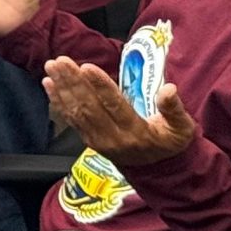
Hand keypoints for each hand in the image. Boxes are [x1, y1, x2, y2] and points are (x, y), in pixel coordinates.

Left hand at [45, 59, 196, 168]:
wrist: (156, 169)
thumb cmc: (168, 142)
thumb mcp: (182, 129)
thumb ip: (175, 109)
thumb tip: (169, 89)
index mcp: (137, 133)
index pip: (116, 107)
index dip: (101, 87)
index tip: (88, 67)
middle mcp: (114, 138)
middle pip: (91, 108)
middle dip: (74, 82)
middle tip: (62, 61)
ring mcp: (98, 140)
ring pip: (77, 112)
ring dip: (63, 88)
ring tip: (52, 66)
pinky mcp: (88, 139)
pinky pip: (71, 119)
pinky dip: (58, 100)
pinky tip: (49, 83)